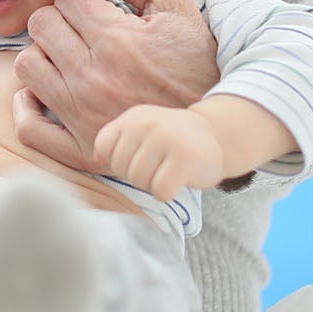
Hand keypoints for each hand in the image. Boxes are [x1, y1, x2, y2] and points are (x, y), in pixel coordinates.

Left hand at [13, 0, 219, 170]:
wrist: (214, 124)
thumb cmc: (195, 57)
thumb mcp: (171, 0)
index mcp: (117, 40)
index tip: (103, 7)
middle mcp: (93, 79)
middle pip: (41, 25)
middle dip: (62, 18)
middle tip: (88, 29)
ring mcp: (83, 118)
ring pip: (27, 66)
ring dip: (45, 54)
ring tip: (73, 56)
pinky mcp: (80, 151)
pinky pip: (28, 126)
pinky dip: (29, 106)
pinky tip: (49, 92)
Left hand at [94, 104, 226, 200]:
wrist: (215, 136)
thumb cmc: (171, 139)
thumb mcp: (141, 130)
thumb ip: (116, 141)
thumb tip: (97, 158)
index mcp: (133, 117)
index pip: (104, 148)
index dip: (118, 161)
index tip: (137, 157)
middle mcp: (147, 124)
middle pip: (122, 169)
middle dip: (137, 175)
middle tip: (158, 165)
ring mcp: (167, 139)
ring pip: (140, 181)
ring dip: (153, 185)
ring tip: (168, 171)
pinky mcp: (185, 159)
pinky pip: (160, 191)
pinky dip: (168, 193)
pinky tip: (178, 180)